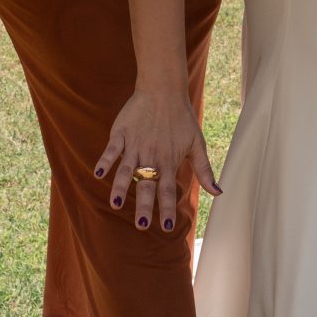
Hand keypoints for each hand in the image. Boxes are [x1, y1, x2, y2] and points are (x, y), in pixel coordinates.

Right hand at [94, 85, 219, 233]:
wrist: (164, 89)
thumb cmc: (182, 118)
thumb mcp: (197, 143)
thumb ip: (204, 170)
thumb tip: (218, 193)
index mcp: (169, 161)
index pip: (168, 189)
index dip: (167, 209)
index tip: (167, 227)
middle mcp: (151, 155)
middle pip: (148, 184)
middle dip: (145, 205)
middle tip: (142, 224)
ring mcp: (135, 144)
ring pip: (127, 169)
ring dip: (121, 187)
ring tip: (117, 204)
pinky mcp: (121, 133)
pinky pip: (112, 149)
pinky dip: (105, 161)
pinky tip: (99, 174)